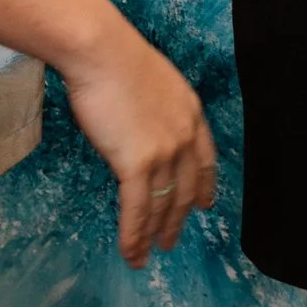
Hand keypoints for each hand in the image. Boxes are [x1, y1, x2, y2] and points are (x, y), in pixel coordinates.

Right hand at [60, 17, 217, 267]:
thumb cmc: (115, 58)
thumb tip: (143, 128)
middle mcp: (185, 135)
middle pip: (186, 189)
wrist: (101, 51)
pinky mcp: (138, 164)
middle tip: (171, 241)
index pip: (206, 159)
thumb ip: (157, 110)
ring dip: (155, 234)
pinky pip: (137, 210)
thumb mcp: (152, 82)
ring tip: (149, 255)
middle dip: (178, 219)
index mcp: (191, 112)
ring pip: (163, 206)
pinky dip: (133, 236)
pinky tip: (131, 253)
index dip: (205, 186)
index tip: (205, 205)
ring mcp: (164, 151)